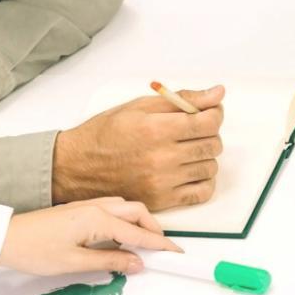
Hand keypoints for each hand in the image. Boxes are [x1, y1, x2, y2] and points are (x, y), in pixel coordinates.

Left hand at [0, 198, 181, 276]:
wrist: (4, 239)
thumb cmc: (34, 250)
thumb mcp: (75, 262)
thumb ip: (110, 261)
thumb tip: (137, 263)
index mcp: (97, 219)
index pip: (138, 232)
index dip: (160, 245)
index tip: (176, 254)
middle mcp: (95, 207)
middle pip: (137, 211)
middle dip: (154, 228)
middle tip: (162, 250)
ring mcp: (86, 206)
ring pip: (125, 208)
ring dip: (140, 222)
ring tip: (144, 244)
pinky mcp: (79, 210)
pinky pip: (112, 209)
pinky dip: (125, 220)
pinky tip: (122, 236)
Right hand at [51, 86, 225, 210]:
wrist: (77, 167)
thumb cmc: (105, 135)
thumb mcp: (139, 106)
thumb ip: (182, 100)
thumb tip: (217, 93)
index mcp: (155, 129)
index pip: (208, 122)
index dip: (215, 114)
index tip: (210, 113)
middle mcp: (161, 157)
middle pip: (212, 145)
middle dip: (210, 134)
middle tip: (194, 131)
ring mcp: (163, 182)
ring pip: (210, 168)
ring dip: (205, 157)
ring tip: (186, 151)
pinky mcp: (163, 200)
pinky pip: (202, 193)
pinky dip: (203, 181)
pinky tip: (189, 171)